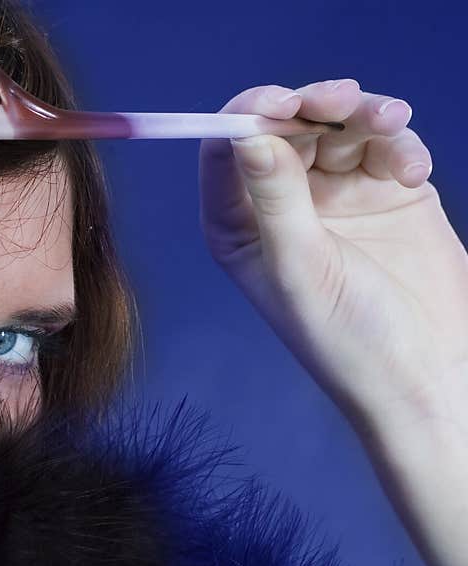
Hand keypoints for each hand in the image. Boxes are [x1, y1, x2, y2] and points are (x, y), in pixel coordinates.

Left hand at [198, 79, 467, 565]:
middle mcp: (281, 205)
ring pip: (337, 128)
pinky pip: (385, 145)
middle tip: (344, 101)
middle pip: (284, 129)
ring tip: (391, 122)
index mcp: (240, 225)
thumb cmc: (348, 338)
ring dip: (362, 115)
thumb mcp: (302, 266)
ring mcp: (336, 196)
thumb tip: (245, 132)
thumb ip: (274, 198)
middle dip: (311, 107)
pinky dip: (400, 144)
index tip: (280, 102)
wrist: (427, 374)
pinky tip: (414, 172)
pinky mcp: (386, 192)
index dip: (248, 115)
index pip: (226, 151)